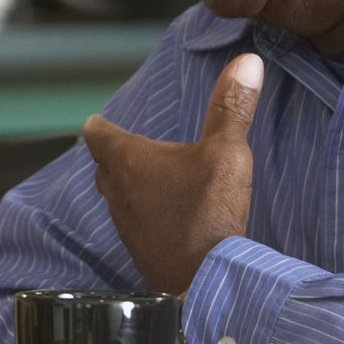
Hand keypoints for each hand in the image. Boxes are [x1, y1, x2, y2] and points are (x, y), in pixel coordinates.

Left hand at [82, 52, 262, 292]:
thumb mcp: (226, 152)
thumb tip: (246, 61)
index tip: (101, 120)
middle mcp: (117, 191)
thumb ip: (231, 107)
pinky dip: (143, 211)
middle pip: (102, 164)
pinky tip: (166, 214)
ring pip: (115, 194)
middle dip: (112, 153)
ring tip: (148, 177)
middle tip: (127, 146)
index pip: (97, 133)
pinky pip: (133, 221)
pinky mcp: (140, 249)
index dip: (100, 124)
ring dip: (128, 184)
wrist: (204, 282)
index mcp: (127, 161)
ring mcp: (125, 224)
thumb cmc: (208, 213)